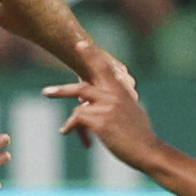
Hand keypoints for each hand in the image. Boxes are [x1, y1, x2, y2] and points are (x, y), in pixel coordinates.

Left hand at [49, 51, 159, 165]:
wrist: (148, 150)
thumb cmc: (142, 135)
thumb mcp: (133, 112)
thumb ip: (120, 103)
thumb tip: (112, 105)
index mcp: (121, 90)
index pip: (103, 68)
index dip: (91, 55)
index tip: (79, 44)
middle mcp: (112, 95)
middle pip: (82, 87)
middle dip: (63, 88)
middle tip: (47, 90)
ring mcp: (106, 107)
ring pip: (78, 104)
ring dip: (64, 105)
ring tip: (53, 106)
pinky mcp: (100, 121)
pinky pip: (78, 119)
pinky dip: (72, 127)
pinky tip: (67, 132)